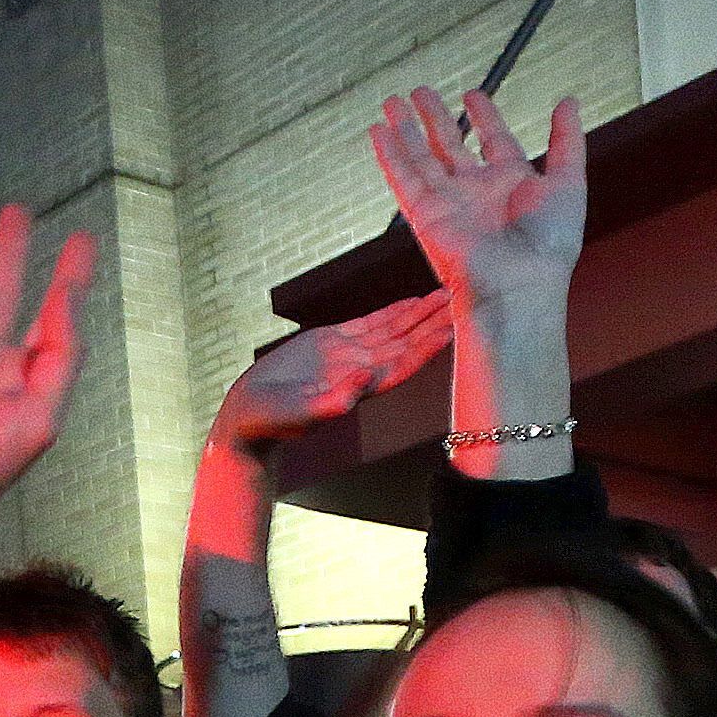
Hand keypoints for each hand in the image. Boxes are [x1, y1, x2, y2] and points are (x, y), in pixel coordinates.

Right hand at [211, 296, 452, 455]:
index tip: (453, 327)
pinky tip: (411, 301)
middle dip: (434, 322)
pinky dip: (392, 312)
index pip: (404, 364)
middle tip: (465, 298)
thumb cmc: (273, 423)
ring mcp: (350, 354)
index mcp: (361, 388)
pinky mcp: (333, 342)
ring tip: (447, 293)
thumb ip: (330, 404)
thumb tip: (362, 384)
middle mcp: (362, 370)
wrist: (250, 414)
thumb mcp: (298, 414)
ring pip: (394, 330)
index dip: (429, 346)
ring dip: (420, 313)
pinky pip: (370, 323)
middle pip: (407, 342)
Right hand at [369, 83, 586, 317]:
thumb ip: (567, 141)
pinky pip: (403, 179)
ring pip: (421, 157)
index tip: (472, 94)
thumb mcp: (568, 182)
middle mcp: (476, 192)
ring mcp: (448, 203)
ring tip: (391, 101)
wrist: (518, 286)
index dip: (484, 116)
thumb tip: (569, 101)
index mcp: (511, 183)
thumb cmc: (549, 245)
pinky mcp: (424, 215)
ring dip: (405, 129)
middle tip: (419, 91)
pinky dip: (389, 155)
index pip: (493, 140)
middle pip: (450, 145)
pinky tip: (378, 132)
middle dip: (434, 117)